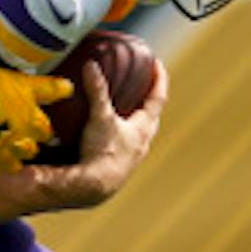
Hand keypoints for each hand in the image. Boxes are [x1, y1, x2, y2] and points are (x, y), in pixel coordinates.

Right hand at [39, 58, 169, 207]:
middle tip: (142, 87)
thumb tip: (91, 66)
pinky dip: (120, 136)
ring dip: (135, 121)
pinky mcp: (119, 166)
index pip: (158, 98)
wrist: (95, 187)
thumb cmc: (103, 152)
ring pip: (139, 134)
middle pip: (152, 117)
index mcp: (143, 128)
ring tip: (123, 110)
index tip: (157, 64)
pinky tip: (105, 136)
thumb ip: (96, 91)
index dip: (159, 79)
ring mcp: (132, 156)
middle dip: (149, 100)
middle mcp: (142, 142)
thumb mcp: (100, 117)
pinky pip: (125, 146)